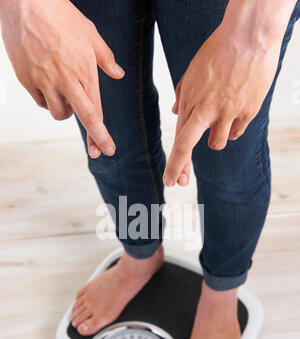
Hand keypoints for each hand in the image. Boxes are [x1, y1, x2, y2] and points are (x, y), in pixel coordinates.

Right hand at [0, 0, 124, 157]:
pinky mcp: (26, 78)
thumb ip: (105, 59)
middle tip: (97, 153)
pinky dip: (46, 99)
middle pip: (83, 117)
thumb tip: (118, 75)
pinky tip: (48, 86)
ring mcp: (44, 81)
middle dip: (94, 138)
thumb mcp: (90, 34)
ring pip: (58, 113)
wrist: (27, 1)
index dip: (102, 134)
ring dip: (65, 112)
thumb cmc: (61, 15)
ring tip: (66, 98)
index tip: (108, 149)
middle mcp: (66, 80)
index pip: (96, 111)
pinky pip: (40, 100)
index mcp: (84, 71)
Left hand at [163, 2, 286, 186]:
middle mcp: (207, 109)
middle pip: (187, 145)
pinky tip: (236, 110)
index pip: (179, 138)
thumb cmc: (218, 51)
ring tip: (222, 116)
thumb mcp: (192, 71)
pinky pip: (237, 132)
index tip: (170, 179)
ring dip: (216, 138)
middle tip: (176, 183)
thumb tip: (177, 113)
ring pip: (218, 143)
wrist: (249, 36)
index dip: (175, 162)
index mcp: (190, 100)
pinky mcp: (248, 111)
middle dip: (180, 167)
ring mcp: (228, 111)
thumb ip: (183, 95)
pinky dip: (234, 127)